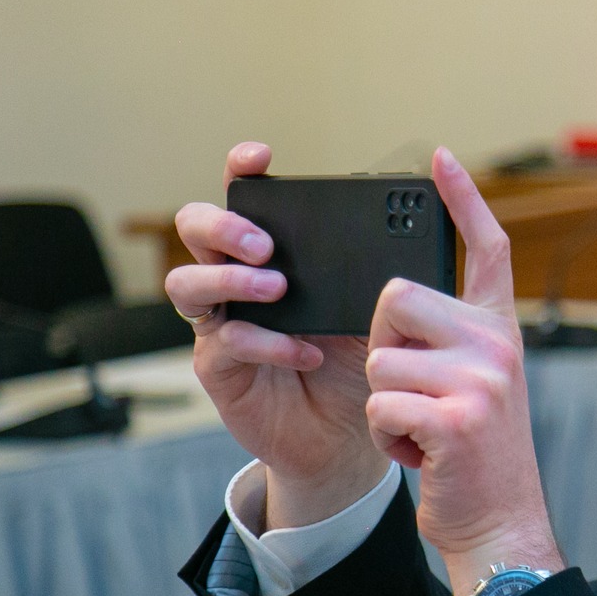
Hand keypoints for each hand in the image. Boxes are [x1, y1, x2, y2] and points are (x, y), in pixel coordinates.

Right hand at [166, 142, 384, 527]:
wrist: (350, 438)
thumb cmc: (358, 362)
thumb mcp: (376, 309)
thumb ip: (379, 272)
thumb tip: (410, 232)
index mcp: (272, 254)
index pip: (245, 199)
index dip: (242, 171)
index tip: (259, 157)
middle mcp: (235, 280)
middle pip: (194, 228)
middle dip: (223, 225)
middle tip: (265, 244)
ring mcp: (220, 323)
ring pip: (186, 282)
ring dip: (230, 278)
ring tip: (276, 287)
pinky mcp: (219, 368)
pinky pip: (225, 342)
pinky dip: (266, 342)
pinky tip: (306, 351)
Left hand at [364, 147, 562, 595]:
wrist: (500, 523)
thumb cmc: (473, 458)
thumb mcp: (477, 386)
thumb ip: (452, 340)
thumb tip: (395, 303)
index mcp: (500, 331)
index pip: (487, 248)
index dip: (462, 199)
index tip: (440, 158)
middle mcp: (497, 345)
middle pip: (397, 298)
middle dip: (383, 346)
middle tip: (413, 393)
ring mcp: (481, 380)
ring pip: (380, 356)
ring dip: (382, 404)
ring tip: (419, 431)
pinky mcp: (455, 417)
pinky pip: (381, 404)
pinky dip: (387, 439)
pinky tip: (420, 455)